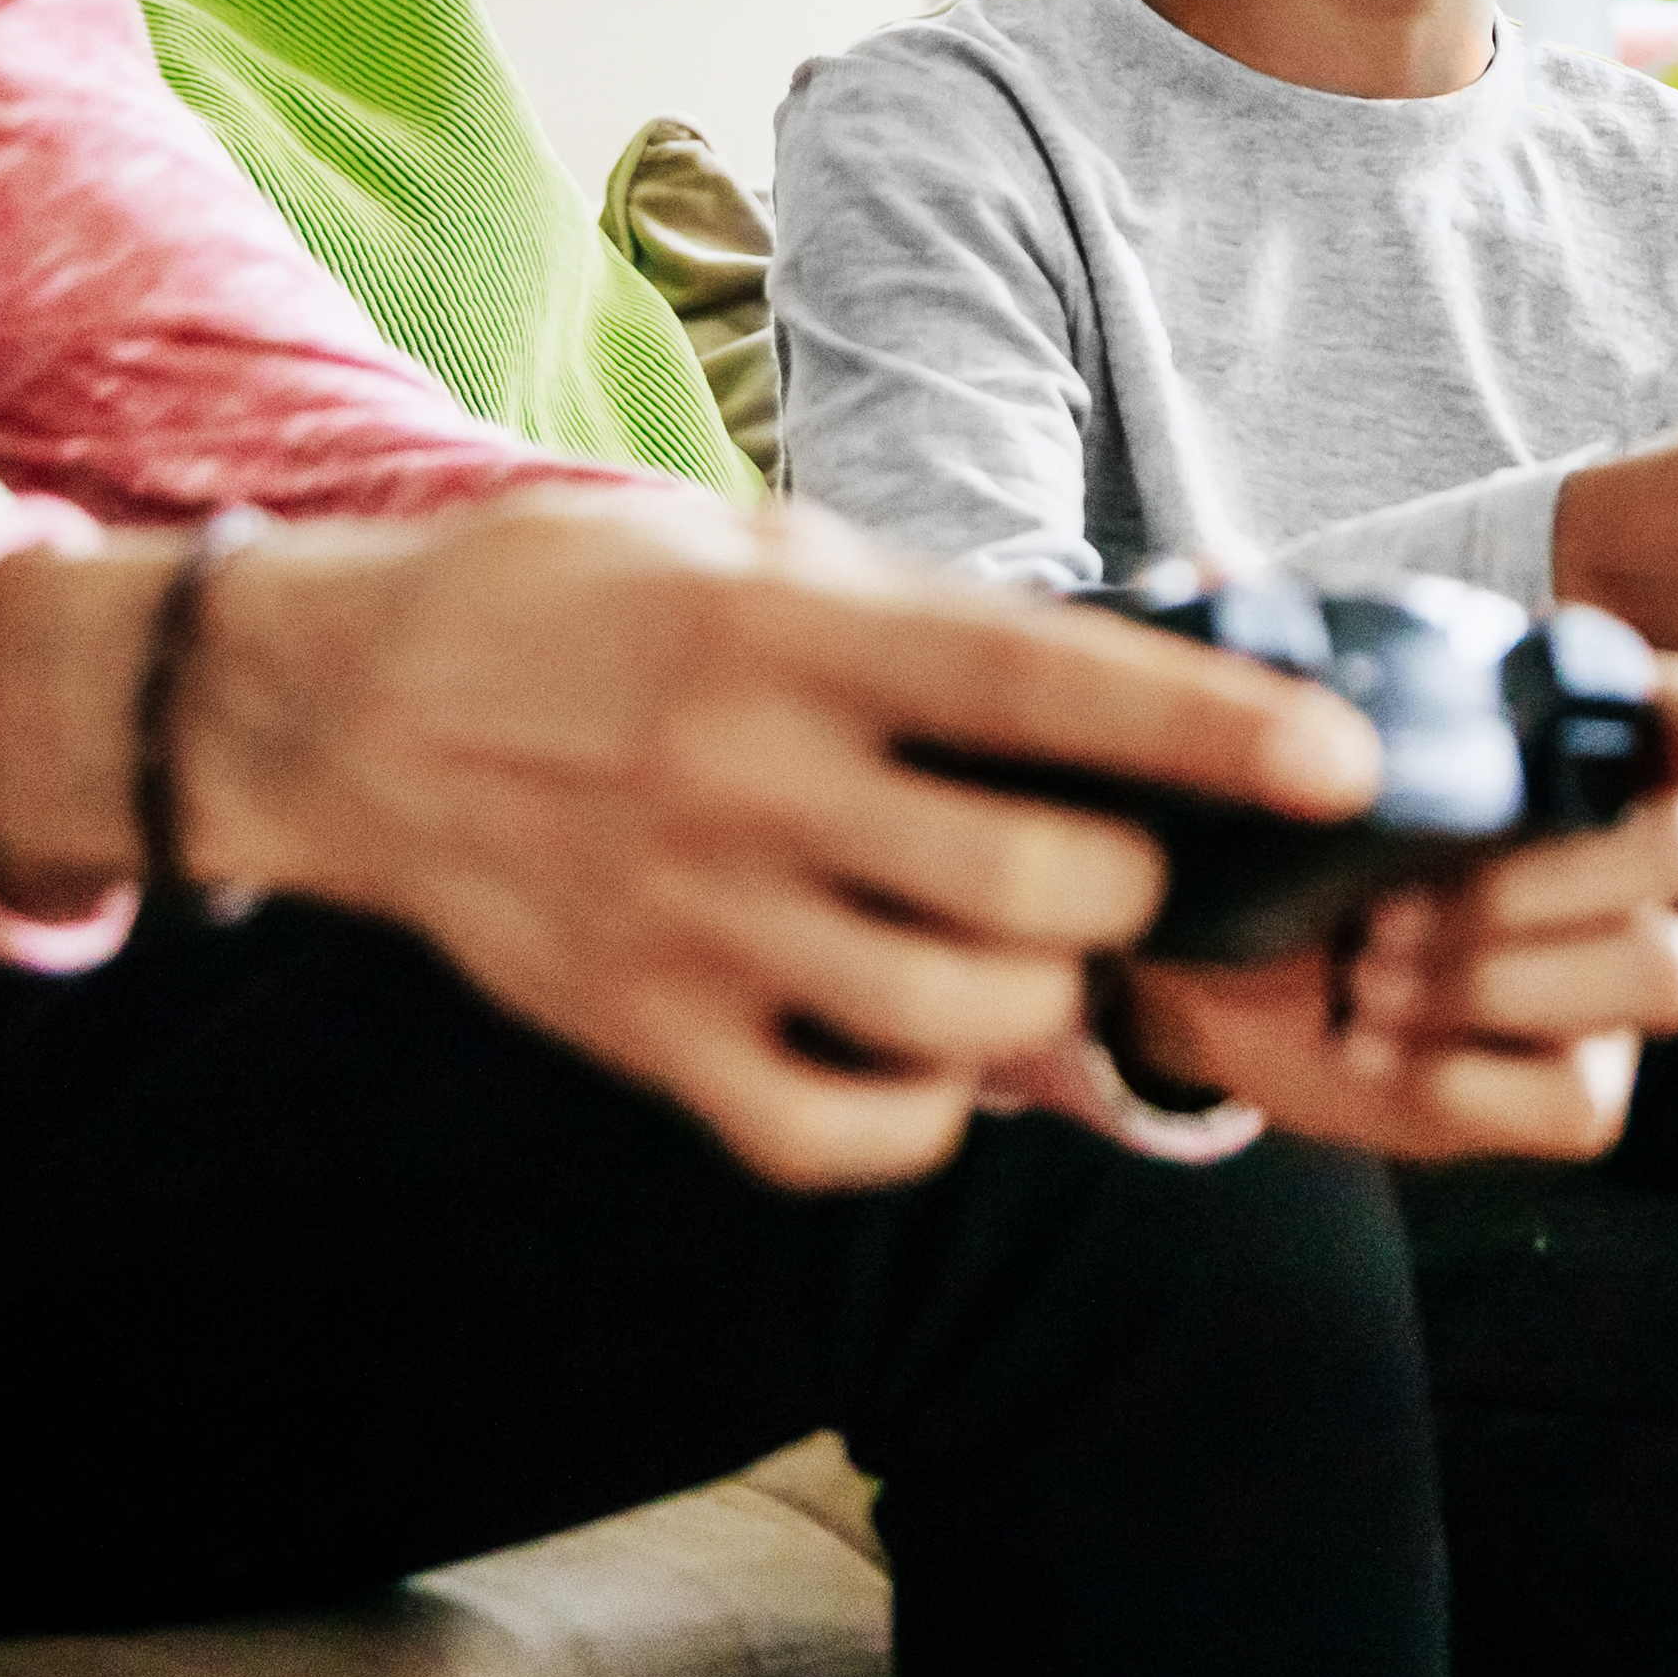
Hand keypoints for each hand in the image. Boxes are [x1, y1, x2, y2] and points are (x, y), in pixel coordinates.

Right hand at [0, 492, 1380, 1191]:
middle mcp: (748, 781)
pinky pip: (846, 1133)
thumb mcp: (750, 543)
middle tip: (1127, 867)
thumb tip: (1149, 647)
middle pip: (1034, 891)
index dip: (1214, 729)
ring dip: (1043, 1002)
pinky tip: (921, 1049)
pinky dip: (925, 1112)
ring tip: (1026, 950)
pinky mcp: (643, 1040)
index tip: (1342, 766)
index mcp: (789, 634)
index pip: (1045, 684)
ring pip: (964, 1023)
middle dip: (1128, 892)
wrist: (335, 711)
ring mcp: (693, 926)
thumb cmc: (574, 605)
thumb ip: (931, 612)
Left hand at [1121, 653, 1677, 1159]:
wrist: (1212, 976)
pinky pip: (1587, 1100)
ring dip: (1506, 979)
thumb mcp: (1255, 736)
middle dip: (1536, 878)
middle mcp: (1608, 857)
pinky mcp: (1562, 1087)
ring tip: (1372, 977)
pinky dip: (1473, 1080)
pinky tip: (1378, 1048)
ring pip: (1663, 973)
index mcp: (1558, 748)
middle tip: (1385, 908)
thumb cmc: (1273, 833)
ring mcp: (1599, 981)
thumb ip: (1247, 645)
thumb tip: (1213, 575)